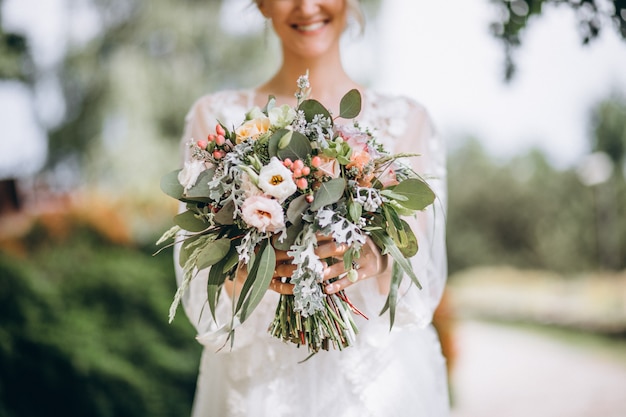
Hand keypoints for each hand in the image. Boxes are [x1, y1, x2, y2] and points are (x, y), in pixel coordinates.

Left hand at [268, 235, 388, 294]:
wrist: (385, 258)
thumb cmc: (361, 248)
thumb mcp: (351, 239)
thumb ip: (334, 239)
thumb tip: (310, 237)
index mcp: (353, 233)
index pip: (334, 233)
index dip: (319, 236)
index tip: (305, 239)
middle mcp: (358, 243)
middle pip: (337, 248)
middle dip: (320, 252)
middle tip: (305, 258)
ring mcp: (364, 258)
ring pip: (342, 266)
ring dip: (327, 271)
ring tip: (314, 276)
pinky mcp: (368, 271)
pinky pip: (351, 279)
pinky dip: (339, 285)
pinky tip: (327, 289)